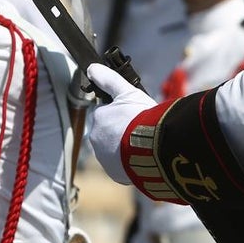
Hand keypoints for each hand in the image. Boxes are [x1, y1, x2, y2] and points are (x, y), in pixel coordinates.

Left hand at [85, 64, 155, 184]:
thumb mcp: (127, 92)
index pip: (106, 114)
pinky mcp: (115, 174)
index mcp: (98, 119)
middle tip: (141, 130)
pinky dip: (129, 163)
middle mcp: (96, 139)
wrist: (152, 148)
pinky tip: (143, 158)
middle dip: (121, 132)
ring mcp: (105, 159)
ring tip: (144, 145)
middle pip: (109, 133)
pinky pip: (122, 167)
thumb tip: (91, 68)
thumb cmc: (140, 117)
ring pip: (114, 151)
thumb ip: (109, 79)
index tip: (134, 115)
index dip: (121, 113)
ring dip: (125, 148)